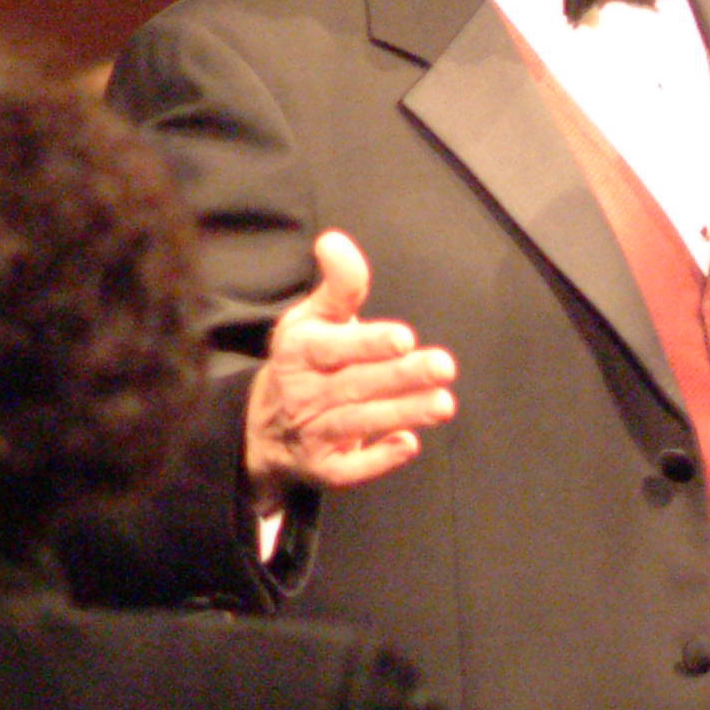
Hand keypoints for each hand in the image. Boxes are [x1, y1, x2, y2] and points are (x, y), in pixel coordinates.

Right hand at [244, 229, 456, 493]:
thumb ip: (338, 285)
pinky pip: (350, 469)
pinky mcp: (323, 468)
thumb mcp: (314, 318)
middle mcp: (302, 393)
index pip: (332, 347)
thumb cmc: (307, 360)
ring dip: (402, 413)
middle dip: (400, 377)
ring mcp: (312, 433)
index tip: (403, 338)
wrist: (266, 426)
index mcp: (298, 350)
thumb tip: (333, 241)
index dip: (367, 343)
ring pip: (358, 423)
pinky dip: (377, 459)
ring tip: (443, 404)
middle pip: (355, 385)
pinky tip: (408, 444)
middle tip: (443, 366)